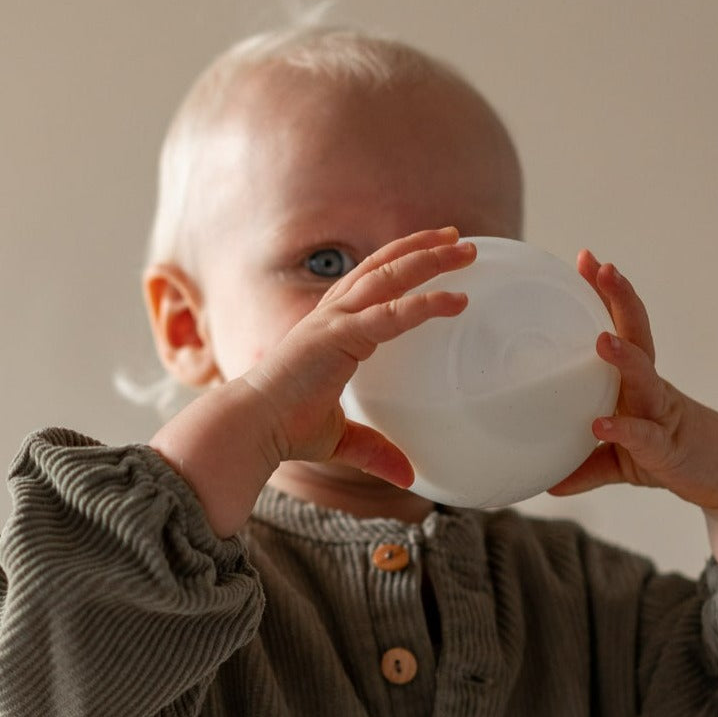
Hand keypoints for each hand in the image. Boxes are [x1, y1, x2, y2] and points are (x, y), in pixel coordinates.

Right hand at [151, 227, 475, 535]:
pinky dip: (424, 304)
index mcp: (329, 328)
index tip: (433, 253)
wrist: (251, 427)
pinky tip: (455, 300)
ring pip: (388, 276)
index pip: (369, 283)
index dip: (399, 264)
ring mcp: (333, 321)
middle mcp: (331, 315)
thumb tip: (407, 477)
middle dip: (422, 248)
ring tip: (466, 249)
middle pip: (382, 266)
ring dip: (428, 259)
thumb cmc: (285, 429)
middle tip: (461, 239)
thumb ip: (374, 450)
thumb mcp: (340, 439)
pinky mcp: (338, 337)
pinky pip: (390, 314)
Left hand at [548, 250, 717, 508]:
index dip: (605, 295)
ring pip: (645, 378)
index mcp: (635, 381)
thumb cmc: (672, 456)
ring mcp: (662, 415)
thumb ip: (586, 465)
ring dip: (624, 357)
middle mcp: (650, 388)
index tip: (586, 259)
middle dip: (620, 299)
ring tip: (601, 339)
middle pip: (637, 334)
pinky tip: (602, 425)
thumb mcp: (621, 459)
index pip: (620, 326)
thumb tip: (549, 484)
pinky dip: (623, 431)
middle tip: (602, 267)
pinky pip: (643, 437)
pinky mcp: (668, 449)